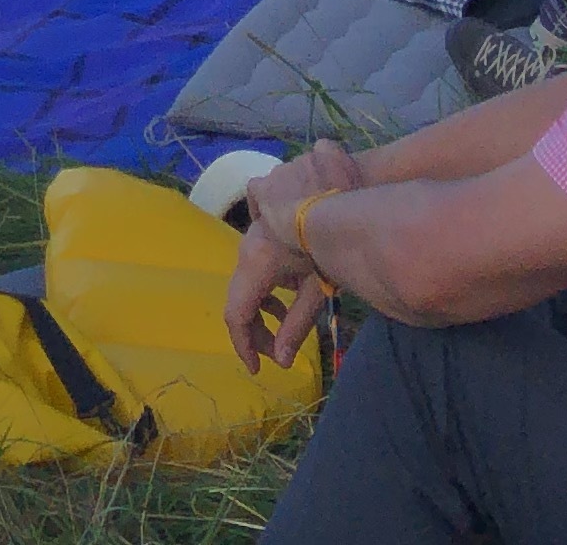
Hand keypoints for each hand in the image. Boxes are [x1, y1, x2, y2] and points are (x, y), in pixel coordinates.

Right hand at [227, 197, 325, 371]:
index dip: (243, 345)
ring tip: (283, 328)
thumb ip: (296, 326)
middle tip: (274, 354)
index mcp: (255, 268)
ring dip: (261, 313)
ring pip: (246, 288)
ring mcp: (250, 244)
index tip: (257, 368)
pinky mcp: (260, 238)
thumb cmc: (328, 245)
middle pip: (239, 303)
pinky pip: (255, 273)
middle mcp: (245, 256)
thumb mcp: (315, 290)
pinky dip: (266, 292)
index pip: (236, 315)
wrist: (330, 198)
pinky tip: (288, 296)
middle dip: (255, 333)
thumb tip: (283, 361)